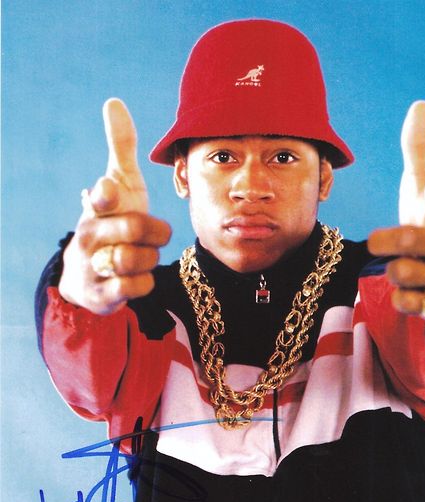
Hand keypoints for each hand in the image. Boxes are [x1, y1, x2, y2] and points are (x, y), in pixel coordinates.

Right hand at [59, 99, 171, 314]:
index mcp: (96, 207)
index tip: (109, 191)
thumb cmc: (113, 221)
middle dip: (154, 232)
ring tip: (140, 255)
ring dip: (150, 258)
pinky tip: (137, 277)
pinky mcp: (101, 294)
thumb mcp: (119, 186)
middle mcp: (89, 235)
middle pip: (136, 228)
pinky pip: (138, 287)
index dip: (107, 194)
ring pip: (140, 259)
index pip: (100, 196)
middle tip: (150, 234)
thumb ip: (120, 148)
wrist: (88, 273)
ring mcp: (92, 265)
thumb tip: (114, 102)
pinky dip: (146, 282)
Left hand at [368, 101, 424, 320]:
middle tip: (381, 240)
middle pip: (407, 242)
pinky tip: (416, 291)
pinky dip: (400, 297)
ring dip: (394, 270)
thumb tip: (419, 103)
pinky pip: (402, 302)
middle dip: (389, 240)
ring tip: (412, 266)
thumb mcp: (424, 189)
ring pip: (398, 273)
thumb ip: (418, 152)